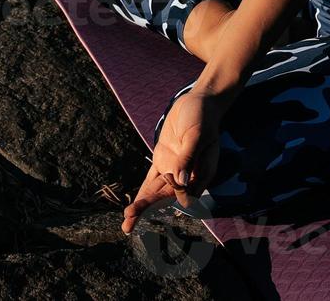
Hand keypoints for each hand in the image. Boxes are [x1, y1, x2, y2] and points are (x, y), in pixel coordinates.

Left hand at [121, 84, 237, 232]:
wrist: (199, 103)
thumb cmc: (203, 118)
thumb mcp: (197, 135)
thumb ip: (188, 157)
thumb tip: (178, 181)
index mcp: (200, 174)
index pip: (184, 192)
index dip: (174, 191)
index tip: (171, 179)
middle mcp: (186, 177)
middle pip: (164, 197)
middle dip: (146, 210)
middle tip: (128, 225)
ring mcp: (174, 170)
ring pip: (155, 192)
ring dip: (142, 207)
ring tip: (127, 224)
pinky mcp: (163, 161)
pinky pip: (151, 180)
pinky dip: (143, 192)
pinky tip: (133, 207)